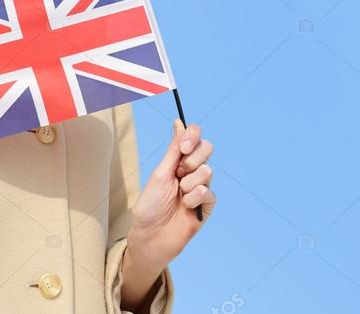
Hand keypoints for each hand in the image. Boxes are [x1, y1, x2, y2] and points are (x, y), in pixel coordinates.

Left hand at [128, 118, 214, 264]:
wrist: (151, 237)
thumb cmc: (150, 206)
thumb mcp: (160, 174)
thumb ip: (174, 150)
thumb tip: (179, 122)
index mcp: (178, 161)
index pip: (194, 137)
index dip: (193, 136)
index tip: (183, 148)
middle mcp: (191, 171)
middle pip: (206, 148)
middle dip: (193, 159)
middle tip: (179, 173)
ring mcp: (200, 187)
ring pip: (208, 170)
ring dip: (190, 182)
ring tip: (179, 195)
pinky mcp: (206, 205)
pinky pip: (208, 192)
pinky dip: (195, 197)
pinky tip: (186, 206)